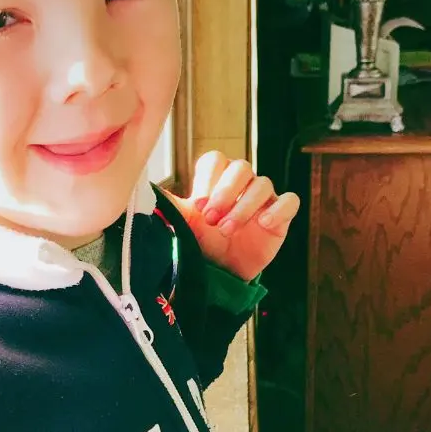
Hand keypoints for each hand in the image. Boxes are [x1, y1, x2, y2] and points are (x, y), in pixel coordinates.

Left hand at [166, 152, 299, 282]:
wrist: (222, 271)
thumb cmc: (203, 242)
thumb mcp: (182, 223)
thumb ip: (167, 204)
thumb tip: (140, 188)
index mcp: (217, 179)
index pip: (216, 160)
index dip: (208, 178)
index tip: (197, 205)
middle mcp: (242, 184)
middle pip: (241, 168)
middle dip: (224, 192)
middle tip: (210, 219)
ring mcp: (263, 198)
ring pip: (263, 184)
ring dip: (244, 206)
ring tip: (227, 230)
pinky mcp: (281, 215)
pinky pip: (290, 201)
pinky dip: (278, 209)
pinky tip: (263, 223)